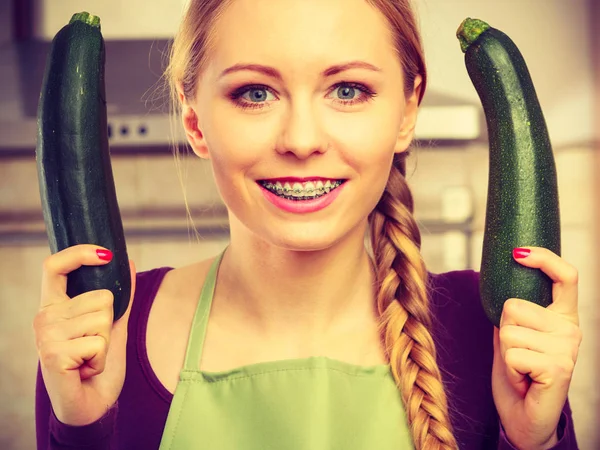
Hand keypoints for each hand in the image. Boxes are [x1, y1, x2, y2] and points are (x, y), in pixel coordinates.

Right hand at [33, 245, 135, 425]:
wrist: (89, 405)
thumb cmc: (97, 366)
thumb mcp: (112, 326)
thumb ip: (120, 297)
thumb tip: (130, 263)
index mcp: (54, 306)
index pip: (54, 266)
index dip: (79, 253)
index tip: (105, 253)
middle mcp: (44, 317)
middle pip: (101, 297)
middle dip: (109, 324)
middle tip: (93, 346)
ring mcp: (45, 335)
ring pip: (103, 319)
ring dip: (106, 343)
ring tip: (89, 358)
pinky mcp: (52, 354)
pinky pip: (98, 342)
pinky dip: (101, 359)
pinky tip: (86, 370)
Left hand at [491, 246, 580, 449]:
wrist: (524, 418)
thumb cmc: (518, 375)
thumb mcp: (511, 337)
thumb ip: (512, 313)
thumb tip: (496, 280)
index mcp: (563, 316)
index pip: (565, 277)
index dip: (544, 258)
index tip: (518, 252)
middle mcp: (571, 329)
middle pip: (513, 306)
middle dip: (503, 331)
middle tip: (517, 356)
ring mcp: (568, 348)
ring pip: (509, 331)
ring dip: (505, 353)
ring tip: (521, 369)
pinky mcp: (560, 367)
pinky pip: (512, 353)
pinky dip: (509, 368)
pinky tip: (524, 380)